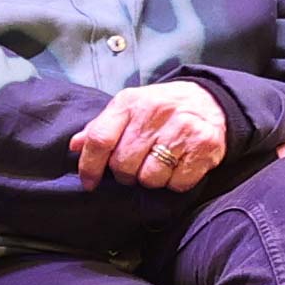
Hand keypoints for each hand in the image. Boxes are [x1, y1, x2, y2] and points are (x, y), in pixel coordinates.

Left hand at [74, 80, 231, 189]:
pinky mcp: (204, 147)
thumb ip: (101, 127)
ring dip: (151, 179)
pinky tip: (178, 166)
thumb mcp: (129, 108)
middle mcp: (155, 113)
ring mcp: (181, 130)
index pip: (100, 139)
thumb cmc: (161, 109)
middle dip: (125, 174)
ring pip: (150, 178)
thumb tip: (74, 146)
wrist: (210, 101)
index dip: (89, 166)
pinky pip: (177, 183)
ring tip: (158, 165)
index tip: (89, 182)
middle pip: (123, 165)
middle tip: (135, 167)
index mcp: (130, 103)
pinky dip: (174, 182)